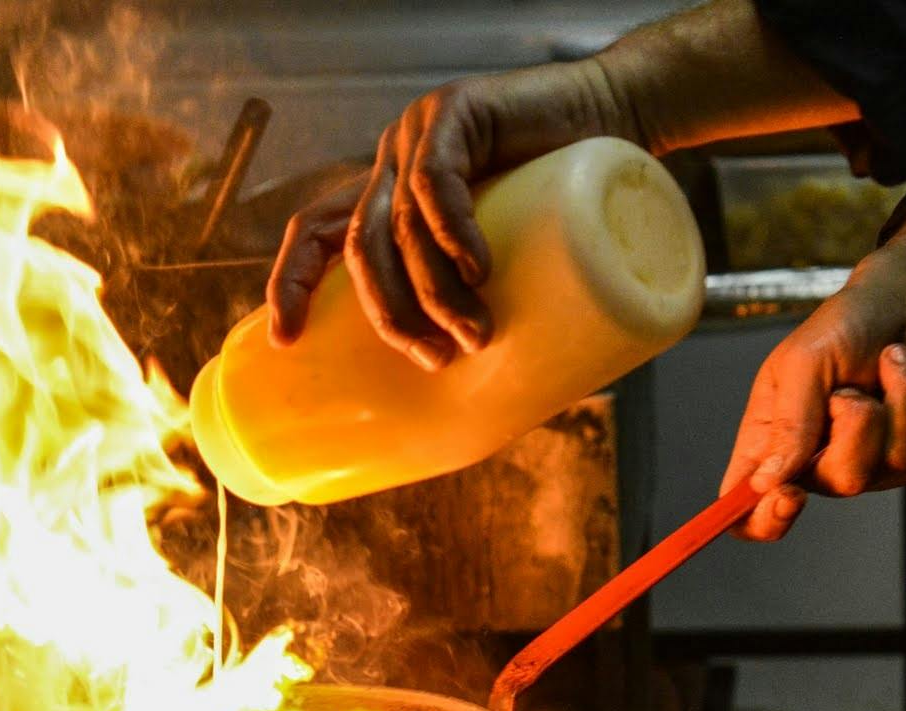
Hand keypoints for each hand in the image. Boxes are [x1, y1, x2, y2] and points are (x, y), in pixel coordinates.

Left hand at [263, 0, 860, 369]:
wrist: (621, 109)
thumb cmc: (570, 193)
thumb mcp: (514, 252)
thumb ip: (489, 299)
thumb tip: (495, 406)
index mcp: (387, 195)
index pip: (314, 233)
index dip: (289, 283)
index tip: (284, 342)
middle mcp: (390, 164)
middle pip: (359, 249)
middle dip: (389, 315)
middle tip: (435, 360)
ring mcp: (418, 136)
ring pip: (400, 226)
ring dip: (432, 291)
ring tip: (476, 334)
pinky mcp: (456, 113)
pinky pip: (436, 181)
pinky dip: (452, 231)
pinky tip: (477, 267)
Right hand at [720, 194, 905, 540]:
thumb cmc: (844, 324)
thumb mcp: (803, 362)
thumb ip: (787, 422)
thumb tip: (767, 483)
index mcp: (771, 444)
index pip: (750, 512)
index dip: (763, 520)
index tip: (789, 495)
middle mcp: (818, 462)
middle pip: (839, 484)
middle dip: (858, 426)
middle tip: (853, 386)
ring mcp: (872, 462)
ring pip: (895, 463)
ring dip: (902, 397)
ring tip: (895, 357)